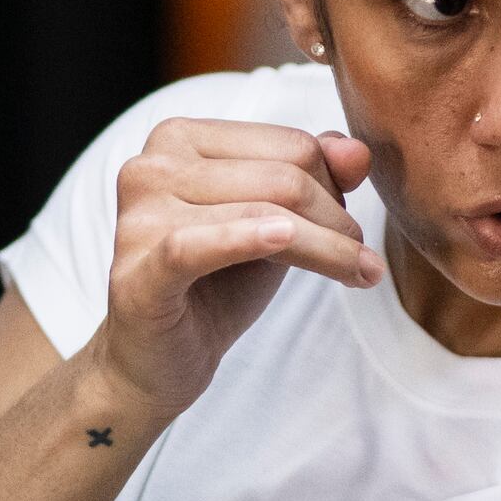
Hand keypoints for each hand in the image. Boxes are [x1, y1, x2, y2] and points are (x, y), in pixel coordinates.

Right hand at [91, 117, 384, 417]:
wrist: (159, 361)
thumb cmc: (215, 285)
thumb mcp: (274, 223)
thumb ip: (314, 177)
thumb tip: (358, 150)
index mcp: (180, 138)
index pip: (290, 146)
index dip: (334, 188)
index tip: (348, 230)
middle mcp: (151, 166)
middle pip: (283, 177)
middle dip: (337, 221)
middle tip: (363, 261)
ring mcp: (137, 218)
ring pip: (262, 213)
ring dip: (326, 248)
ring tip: (361, 273)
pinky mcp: (137, 273)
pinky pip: (197, 246)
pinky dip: (246, 240)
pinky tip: (284, 241)